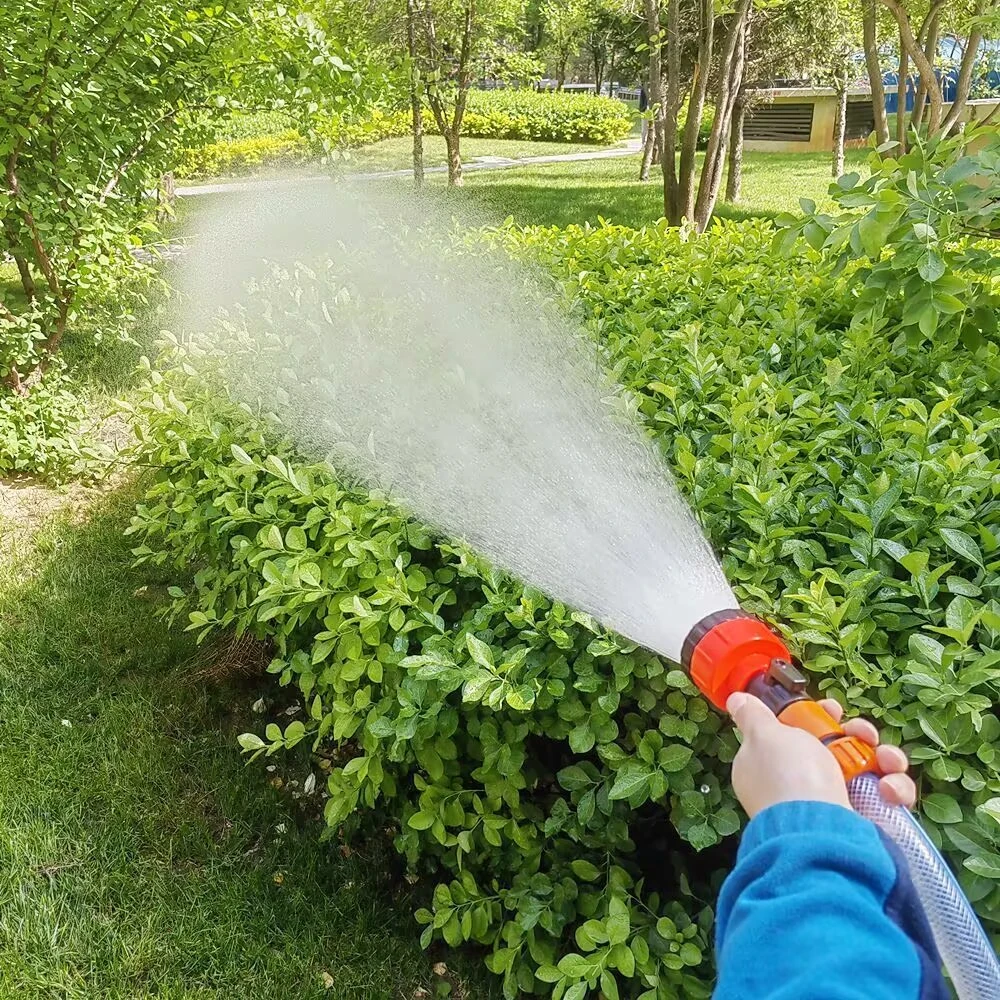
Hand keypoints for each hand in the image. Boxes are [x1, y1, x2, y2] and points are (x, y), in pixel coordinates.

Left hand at [726, 692, 916, 818]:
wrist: (820, 833)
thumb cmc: (789, 777)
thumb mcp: (764, 735)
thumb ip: (753, 717)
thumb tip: (736, 700)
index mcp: (773, 763)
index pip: (798, 733)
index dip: (819, 717)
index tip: (832, 709)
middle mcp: (803, 784)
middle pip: (839, 747)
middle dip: (859, 735)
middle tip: (865, 734)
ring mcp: (834, 803)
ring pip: (869, 769)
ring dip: (885, 758)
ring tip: (887, 762)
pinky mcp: (863, 820)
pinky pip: (886, 797)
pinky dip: (895, 789)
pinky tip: (890, 791)